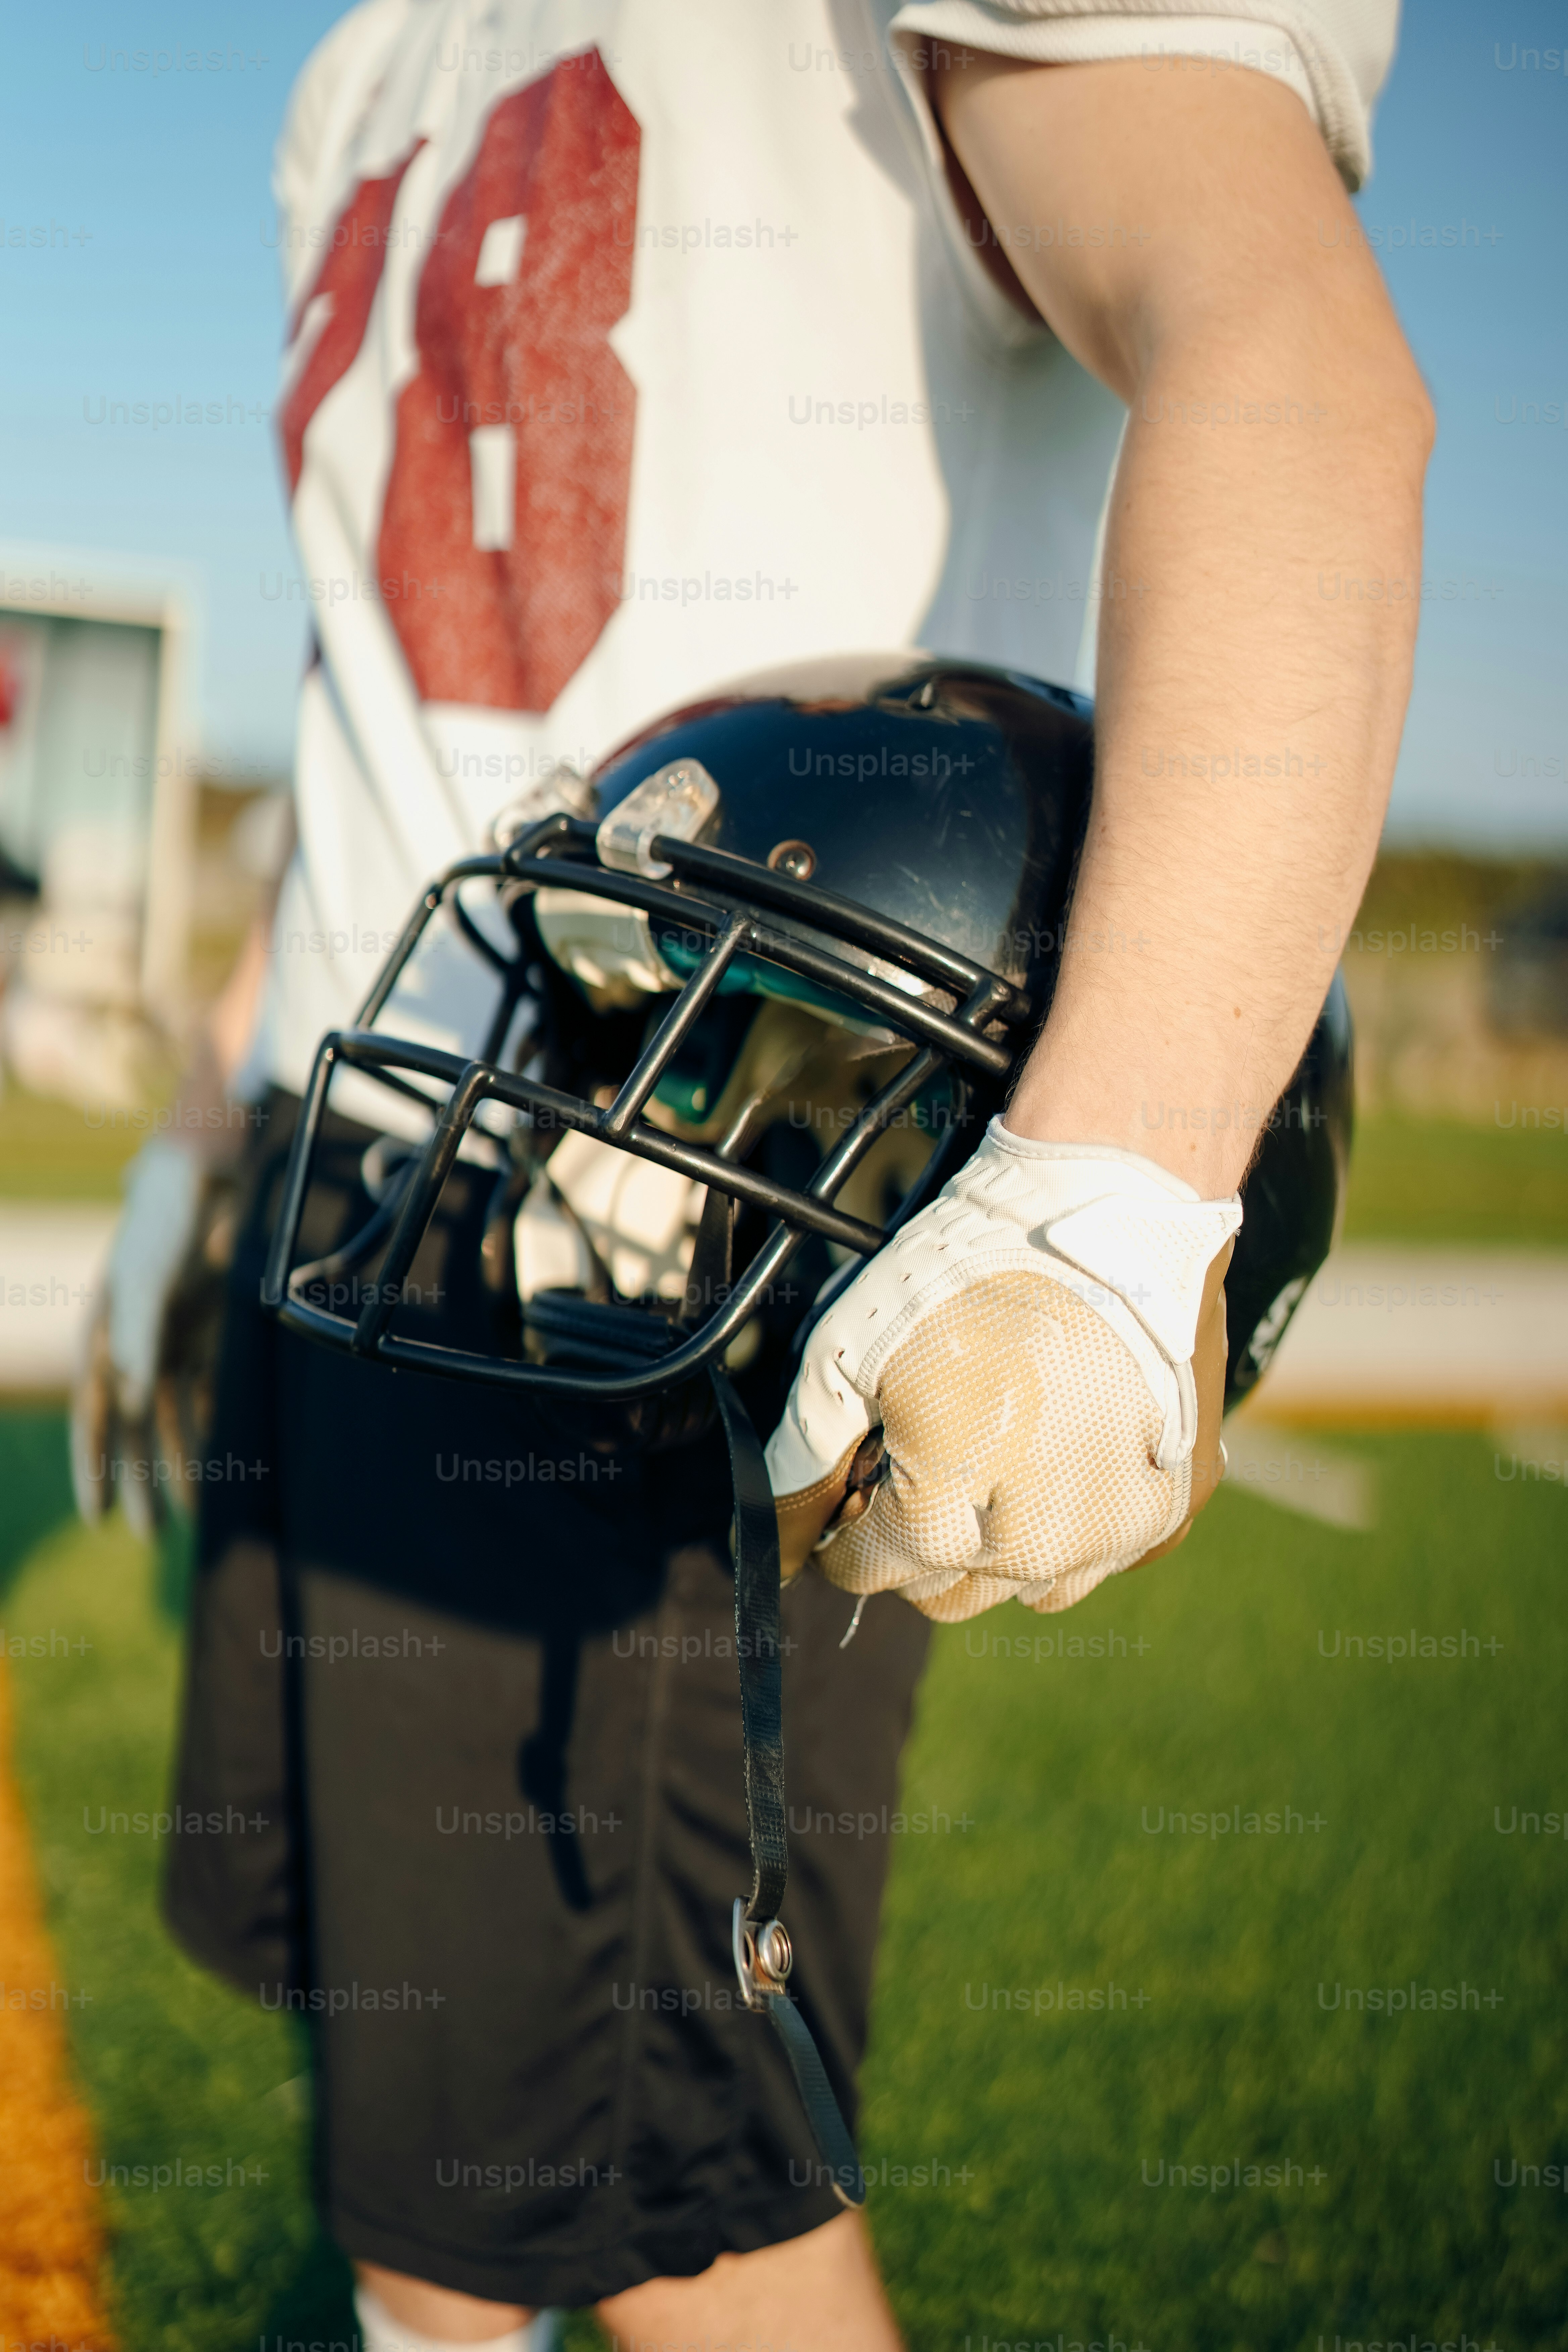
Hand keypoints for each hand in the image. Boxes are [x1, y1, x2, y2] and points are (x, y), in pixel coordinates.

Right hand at [71, 1138, 234, 1534]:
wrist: (210, 1180)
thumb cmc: (166, 1223)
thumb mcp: (147, 1273)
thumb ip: (137, 1329)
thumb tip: (132, 1390)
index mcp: (104, 1336)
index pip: (97, 1414)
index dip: (95, 1465)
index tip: (98, 1517)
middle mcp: (134, 1348)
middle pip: (134, 1429)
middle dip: (138, 1481)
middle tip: (147, 1535)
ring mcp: (171, 1346)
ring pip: (171, 1422)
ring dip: (176, 1467)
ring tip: (188, 1519)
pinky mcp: (209, 1340)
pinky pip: (205, 1400)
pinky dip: (210, 1434)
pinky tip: (221, 1472)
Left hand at [765, 1121, 1238, 1621]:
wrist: (1110, 1206)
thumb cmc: (972, 1267)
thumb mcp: (849, 1347)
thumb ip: (807, 1453)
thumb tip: (781, 1533)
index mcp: (952, 1510)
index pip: (871, 1571)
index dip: (848, 1530)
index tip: (856, 1486)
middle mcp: (1042, 1542)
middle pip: (947, 1593)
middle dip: (920, 1541)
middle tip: (926, 1456)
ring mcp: (1121, 1529)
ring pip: (1033, 1586)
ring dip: (1003, 1544)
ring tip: (998, 1454)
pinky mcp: (1181, 1501)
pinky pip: (1112, 1554)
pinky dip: (1082, 1521)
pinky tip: (1067, 1452)